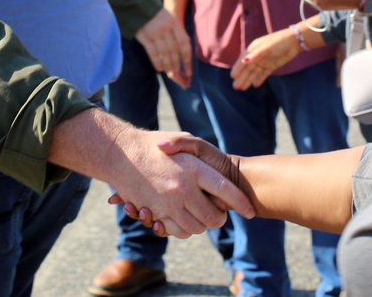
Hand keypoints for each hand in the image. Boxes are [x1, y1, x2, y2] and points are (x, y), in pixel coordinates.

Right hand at [106, 128, 252, 238]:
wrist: (121, 153)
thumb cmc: (155, 144)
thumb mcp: (183, 140)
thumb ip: (203, 154)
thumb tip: (216, 175)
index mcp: (193, 169)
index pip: (225, 189)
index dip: (241, 202)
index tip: (250, 211)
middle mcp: (183, 188)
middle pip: (212, 217)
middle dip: (220, 219)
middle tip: (221, 215)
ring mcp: (168, 203)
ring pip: (196, 227)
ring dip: (202, 225)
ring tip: (202, 215)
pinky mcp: (155, 212)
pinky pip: (176, 231)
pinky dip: (183, 229)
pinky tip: (184, 218)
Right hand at [135, 8, 191, 87]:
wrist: (137, 4)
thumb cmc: (156, 14)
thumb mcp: (169, 18)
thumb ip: (176, 33)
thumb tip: (183, 54)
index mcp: (174, 22)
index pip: (184, 43)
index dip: (187, 59)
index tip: (189, 71)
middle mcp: (165, 27)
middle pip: (174, 51)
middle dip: (178, 66)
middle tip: (180, 77)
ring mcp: (154, 32)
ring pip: (164, 53)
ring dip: (168, 66)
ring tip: (171, 75)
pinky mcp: (143, 36)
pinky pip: (152, 52)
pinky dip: (157, 62)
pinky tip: (160, 69)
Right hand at [230, 28, 298, 90]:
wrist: (294, 42)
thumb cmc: (278, 42)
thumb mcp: (266, 47)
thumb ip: (255, 55)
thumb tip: (244, 61)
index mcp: (253, 49)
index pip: (243, 60)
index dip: (237, 68)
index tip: (232, 77)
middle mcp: (257, 56)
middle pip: (247, 68)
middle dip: (241, 77)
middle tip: (235, 87)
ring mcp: (264, 62)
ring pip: (254, 73)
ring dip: (248, 80)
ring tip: (242, 88)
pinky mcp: (271, 66)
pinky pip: (263, 74)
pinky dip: (259, 79)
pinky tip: (255, 85)